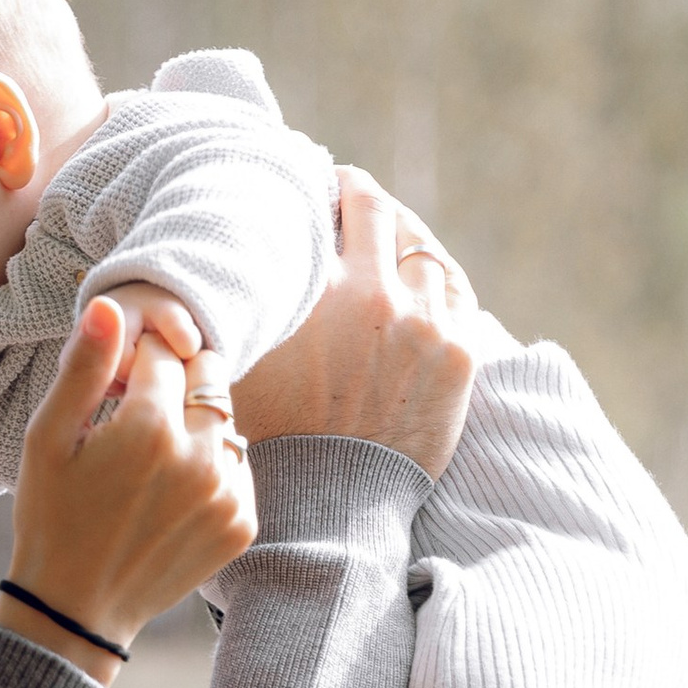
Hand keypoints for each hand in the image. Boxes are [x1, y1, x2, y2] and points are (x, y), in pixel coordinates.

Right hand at [0, 298, 257, 684]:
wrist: (77, 608)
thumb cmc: (51, 516)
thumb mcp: (48, 438)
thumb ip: (85, 367)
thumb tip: (111, 306)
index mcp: (150, 429)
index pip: (164, 354)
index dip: (134, 365)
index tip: (113, 394)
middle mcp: (201, 458)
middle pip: (209, 379)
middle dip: (177, 384)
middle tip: (137, 421)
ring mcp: (228, 494)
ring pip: (226, 422)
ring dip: (194, 427)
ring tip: (150, 465)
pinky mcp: (242, 523)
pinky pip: (237, 467)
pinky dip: (210, 469)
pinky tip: (169, 495)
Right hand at [232, 171, 476, 476]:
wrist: (334, 502)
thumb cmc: (276, 438)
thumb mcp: (241, 364)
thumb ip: (242, 310)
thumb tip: (229, 271)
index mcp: (317, 295)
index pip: (324, 212)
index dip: (320, 191)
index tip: (315, 184)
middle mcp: (374, 298)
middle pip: (378, 211)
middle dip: (362, 194)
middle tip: (349, 190)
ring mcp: (424, 324)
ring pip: (423, 249)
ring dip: (403, 236)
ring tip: (389, 234)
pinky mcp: (459, 354)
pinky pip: (455, 290)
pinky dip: (436, 276)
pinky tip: (423, 274)